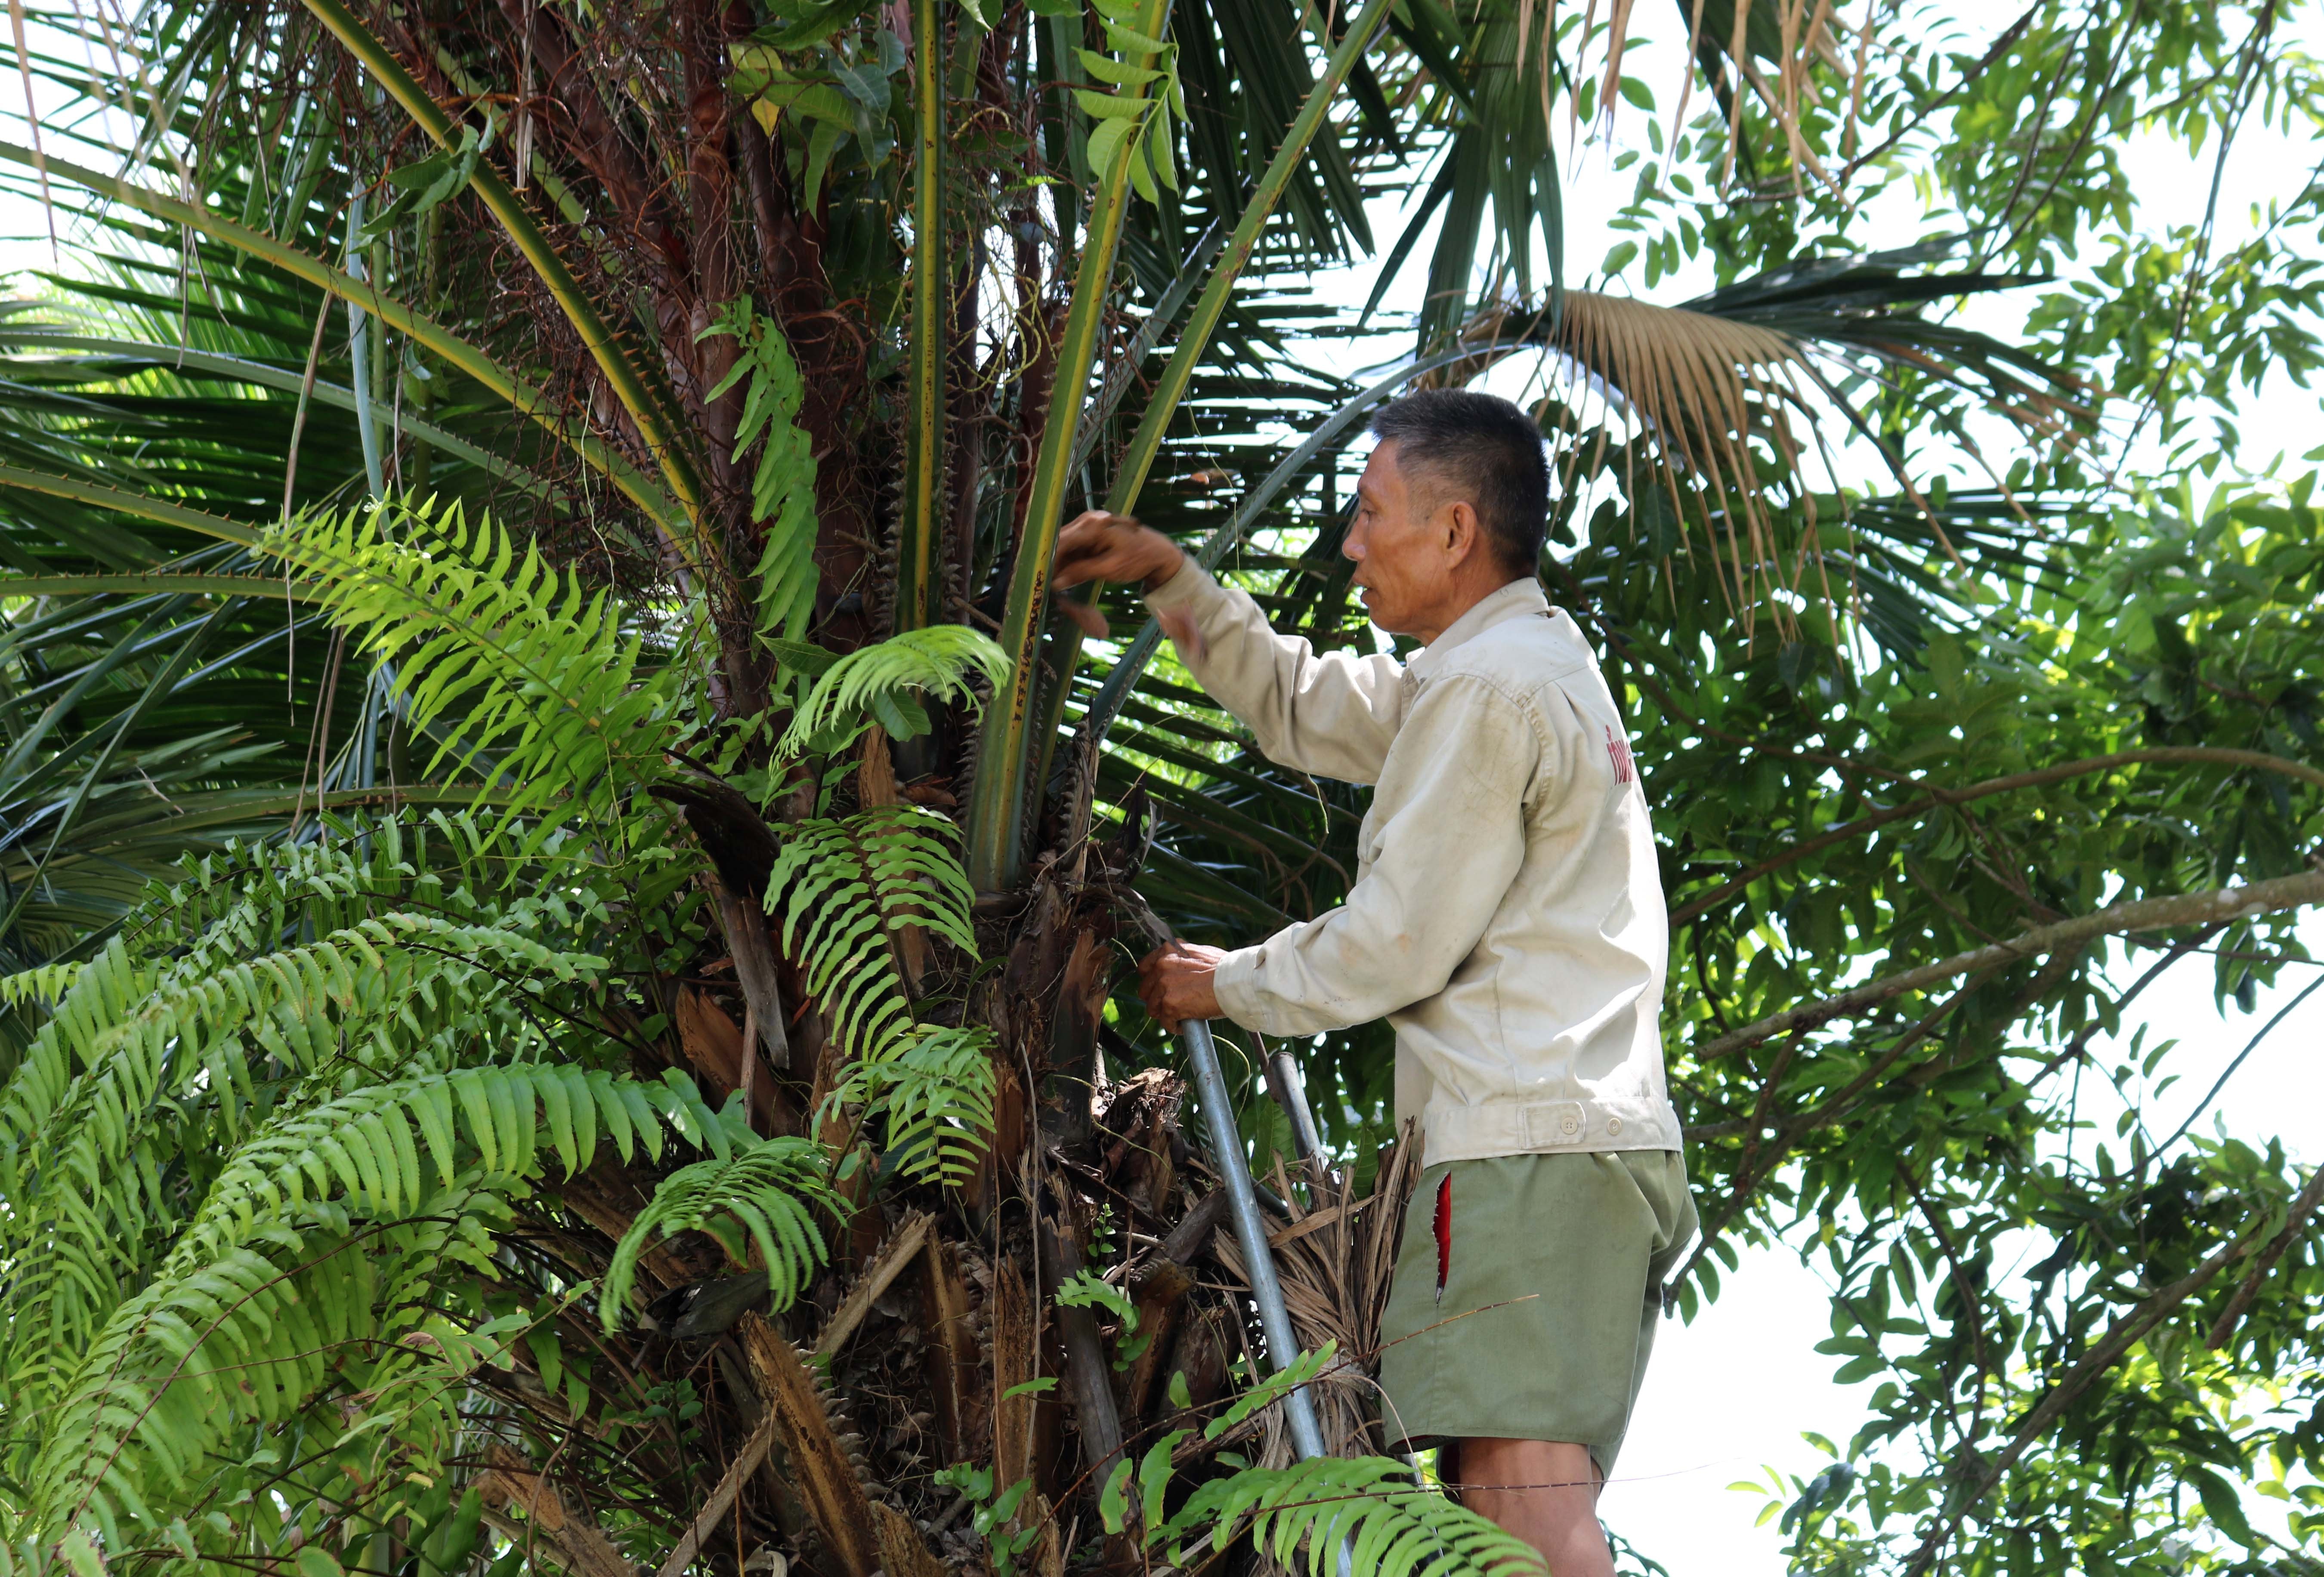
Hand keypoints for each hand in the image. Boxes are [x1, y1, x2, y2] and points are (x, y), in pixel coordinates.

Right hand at [1052, 510, 1184, 593]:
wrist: (1159, 553)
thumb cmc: (1140, 558)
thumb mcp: (1110, 568)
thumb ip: (1082, 573)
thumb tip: (1056, 583)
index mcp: (1093, 525)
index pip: (1061, 542)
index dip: (1049, 561)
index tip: (1041, 579)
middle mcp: (1088, 521)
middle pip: (1060, 542)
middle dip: (1053, 564)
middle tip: (1048, 585)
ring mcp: (1090, 526)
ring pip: (1065, 546)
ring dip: (1060, 564)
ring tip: (1056, 584)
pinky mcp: (1092, 534)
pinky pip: (1074, 548)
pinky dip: (1070, 562)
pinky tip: (1066, 577)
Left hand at [1137, 941, 1227, 1032]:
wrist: (1236, 981)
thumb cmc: (1225, 969)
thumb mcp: (1198, 953)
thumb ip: (1181, 959)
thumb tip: (1176, 968)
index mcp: (1168, 950)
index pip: (1145, 968)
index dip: (1151, 982)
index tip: (1159, 989)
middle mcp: (1162, 965)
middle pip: (1145, 990)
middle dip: (1156, 1000)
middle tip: (1171, 1006)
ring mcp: (1164, 985)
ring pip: (1153, 1009)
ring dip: (1165, 1015)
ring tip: (1180, 1016)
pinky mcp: (1170, 1004)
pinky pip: (1166, 1023)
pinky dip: (1175, 1027)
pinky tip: (1185, 1025)